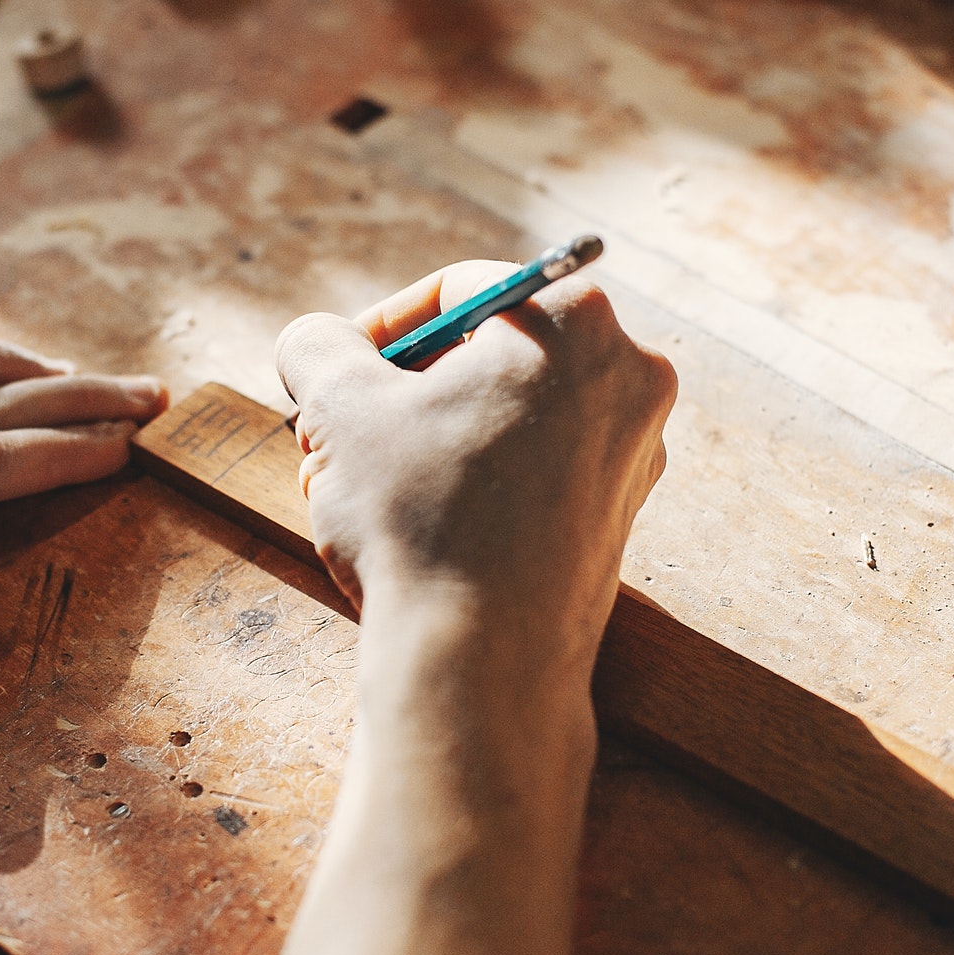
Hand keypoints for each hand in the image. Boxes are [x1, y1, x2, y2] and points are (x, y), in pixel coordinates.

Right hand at [276, 260, 675, 668]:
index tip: (333, 372)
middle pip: (484, 357)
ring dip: (419, 443)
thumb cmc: (418, 517)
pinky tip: (407, 529)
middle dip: (396, 396)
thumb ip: (319, 345)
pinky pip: (531, 472)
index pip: (458, 292)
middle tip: (333, 438)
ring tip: (351, 491)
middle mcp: (628, 375)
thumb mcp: (339, 405)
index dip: (377, 328)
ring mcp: (634, 451)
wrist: (482, 662)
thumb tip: (320, 343)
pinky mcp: (619, 517)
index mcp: (574, 319)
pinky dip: (469, 483)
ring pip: (501, 418)